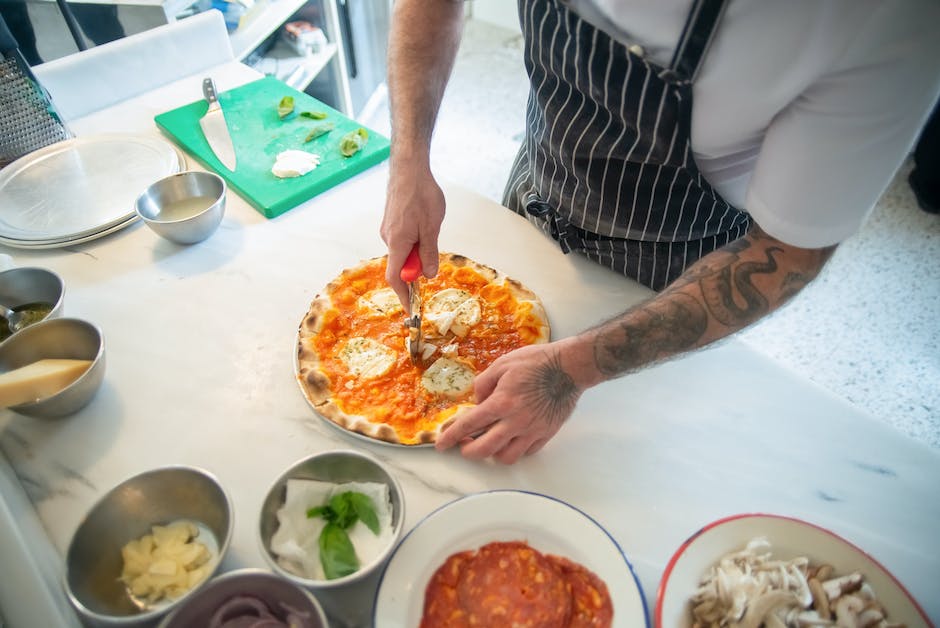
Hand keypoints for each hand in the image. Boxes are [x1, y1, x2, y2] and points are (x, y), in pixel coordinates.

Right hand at [381, 165, 444, 307]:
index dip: (403, 296)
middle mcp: (388, 239)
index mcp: (397, 243)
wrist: (408, 168)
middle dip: (418, 265)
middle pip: (401, 265)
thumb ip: (429, 253)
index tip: (411, 309)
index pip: (395, 278)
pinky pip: (403, 240)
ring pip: (404, 251)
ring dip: (418, 249)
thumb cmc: (421, 195)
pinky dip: (415, 239)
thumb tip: (428, 275)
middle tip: (433, 249)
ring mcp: (388, 230)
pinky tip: (424, 220)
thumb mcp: (431, 228)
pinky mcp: (392, 222)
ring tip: (430, 225)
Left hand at [436, 340, 587, 463]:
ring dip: (493, 453)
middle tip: (465, 445)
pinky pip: (526, 452)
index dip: (451, 436)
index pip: (469, 425)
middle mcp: (515, 421)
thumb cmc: (536, 362)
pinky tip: (511, 439)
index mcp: (501, 402)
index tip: (441, 444)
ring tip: (490, 442)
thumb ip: (483, 384)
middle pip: (485, 450)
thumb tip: (477, 400)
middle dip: (469, 451)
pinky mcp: (546, 434)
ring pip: (506, 457)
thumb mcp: (502, 364)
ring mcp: (532, 430)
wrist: (569, 367)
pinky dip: (515, 450)